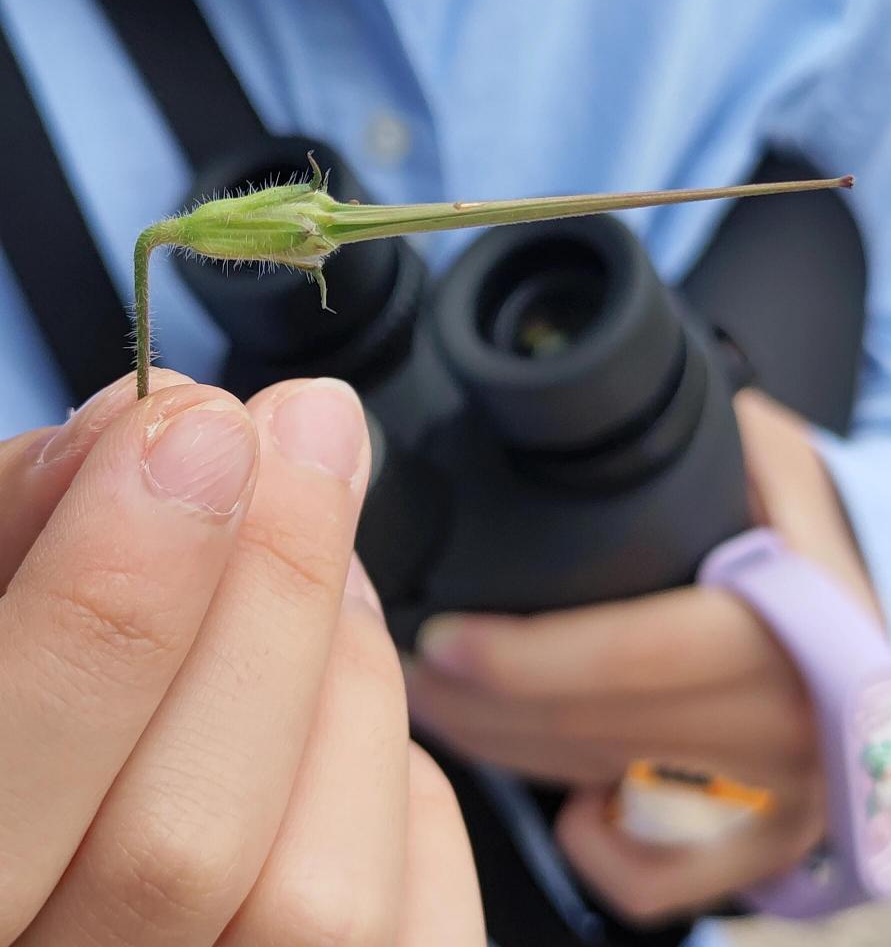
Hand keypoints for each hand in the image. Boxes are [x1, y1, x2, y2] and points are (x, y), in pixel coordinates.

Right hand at [0, 368, 483, 946]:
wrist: (61, 846)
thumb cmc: (31, 717)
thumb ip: (37, 527)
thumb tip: (167, 429)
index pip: (11, 772)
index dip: (113, 587)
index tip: (196, 432)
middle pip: (186, 838)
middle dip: (269, 594)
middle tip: (307, 433)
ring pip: (318, 893)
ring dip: (345, 676)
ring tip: (326, 563)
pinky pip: (415, 926)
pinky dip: (399, 785)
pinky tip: (345, 703)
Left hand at [403, 388, 878, 923]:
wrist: (863, 638)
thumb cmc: (803, 536)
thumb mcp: (772, 457)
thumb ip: (712, 428)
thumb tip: (600, 387)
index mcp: (802, 612)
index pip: (649, 650)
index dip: (537, 654)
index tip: (444, 636)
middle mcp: (797, 716)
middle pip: (607, 728)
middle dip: (487, 704)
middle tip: (401, 662)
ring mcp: (781, 793)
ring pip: (611, 788)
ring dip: (505, 753)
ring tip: (429, 701)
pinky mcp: (761, 846)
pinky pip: (660, 878)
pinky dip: (594, 851)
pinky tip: (547, 800)